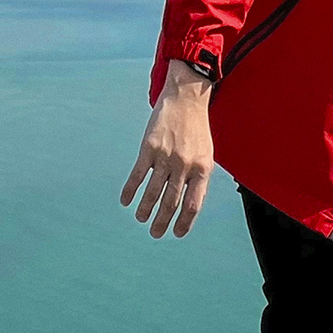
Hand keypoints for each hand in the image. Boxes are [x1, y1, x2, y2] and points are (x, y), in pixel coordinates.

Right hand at [121, 64, 214, 237]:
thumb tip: (189, 205)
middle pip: (171, 202)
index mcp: (202, 169)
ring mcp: (166, 157)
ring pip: (153, 191)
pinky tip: (126, 201)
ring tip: (141, 219)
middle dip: (162, 221)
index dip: (184, 222)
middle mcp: (184, 165)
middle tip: (155, 234)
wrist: (186, 99)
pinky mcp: (149, 148)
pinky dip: (131, 190)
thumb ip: (198, 178)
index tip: (177, 234)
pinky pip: (138, 174)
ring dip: (146, 209)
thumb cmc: (197, 130)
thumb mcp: (206, 154)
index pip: (193, 204)